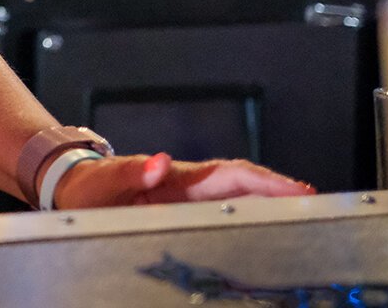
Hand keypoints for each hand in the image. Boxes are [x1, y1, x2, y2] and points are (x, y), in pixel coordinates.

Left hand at [52, 153, 315, 209]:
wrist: (73, 186)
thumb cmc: (90, 185)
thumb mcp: (106, 182)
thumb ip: (132, 173)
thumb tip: (159, 163)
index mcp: (174, 177)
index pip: (228, 175)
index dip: (264, 182)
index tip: (295, 190)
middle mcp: (185, 183)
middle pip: (241, 182)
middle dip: (278, 190)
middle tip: (313, 203)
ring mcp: (184, 195)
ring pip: (235, 195)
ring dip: (267, 201)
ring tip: (301, 214)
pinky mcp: (179, 207)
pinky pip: (220, 207)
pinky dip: (246, 211)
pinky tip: (264, 224)